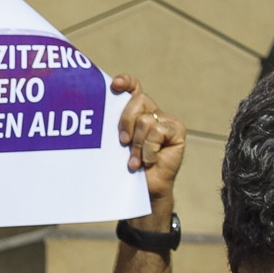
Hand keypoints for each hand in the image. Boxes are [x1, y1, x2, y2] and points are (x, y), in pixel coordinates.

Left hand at [112, 75, 185, 217]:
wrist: (144, 190)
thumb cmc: (126, 168)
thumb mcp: (115, 145)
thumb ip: (113, 126)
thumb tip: (96, 111)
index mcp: (136, 111)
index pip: (133, 88)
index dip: (126, 82)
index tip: (115, 84)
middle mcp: (152, 112)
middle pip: (137, 101)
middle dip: (125, 122)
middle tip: (122, 143)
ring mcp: (166, 120)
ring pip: (145, 120)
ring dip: (137, 145)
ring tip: (135, 161)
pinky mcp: (177, 131)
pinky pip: (157, 132)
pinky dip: (149, 149)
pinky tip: (149, 161)